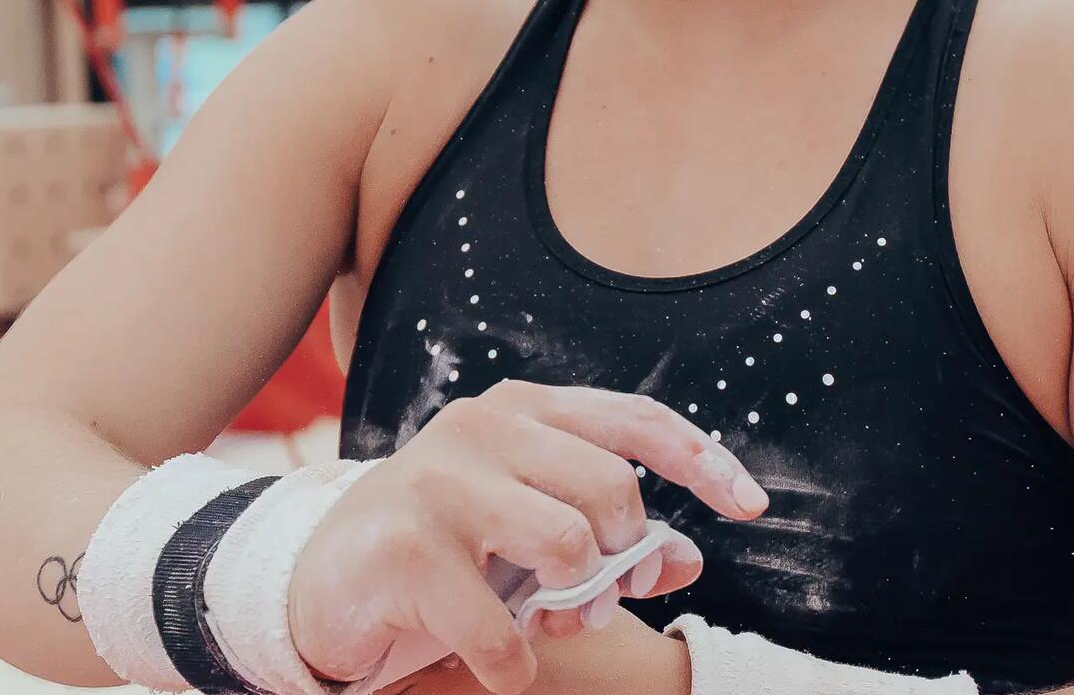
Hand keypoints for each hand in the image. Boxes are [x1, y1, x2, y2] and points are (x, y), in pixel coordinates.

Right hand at [289, 380, 765, 693]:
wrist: (322, 580)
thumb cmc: (446, 550)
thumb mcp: (531, 532)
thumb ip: (609, 538)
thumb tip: (684, 561)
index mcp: (521, 410)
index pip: (636, 420)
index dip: (703, 460)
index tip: (751, 507)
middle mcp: (480, 427)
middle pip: (613, 490)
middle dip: (618, 557)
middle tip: (588, 596)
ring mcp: (438, 481)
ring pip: (569, 546)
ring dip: (569, 604)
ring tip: (539, 619)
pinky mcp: (406, 548)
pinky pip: (505, 629)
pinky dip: (514, 663)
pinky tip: (494, 657)